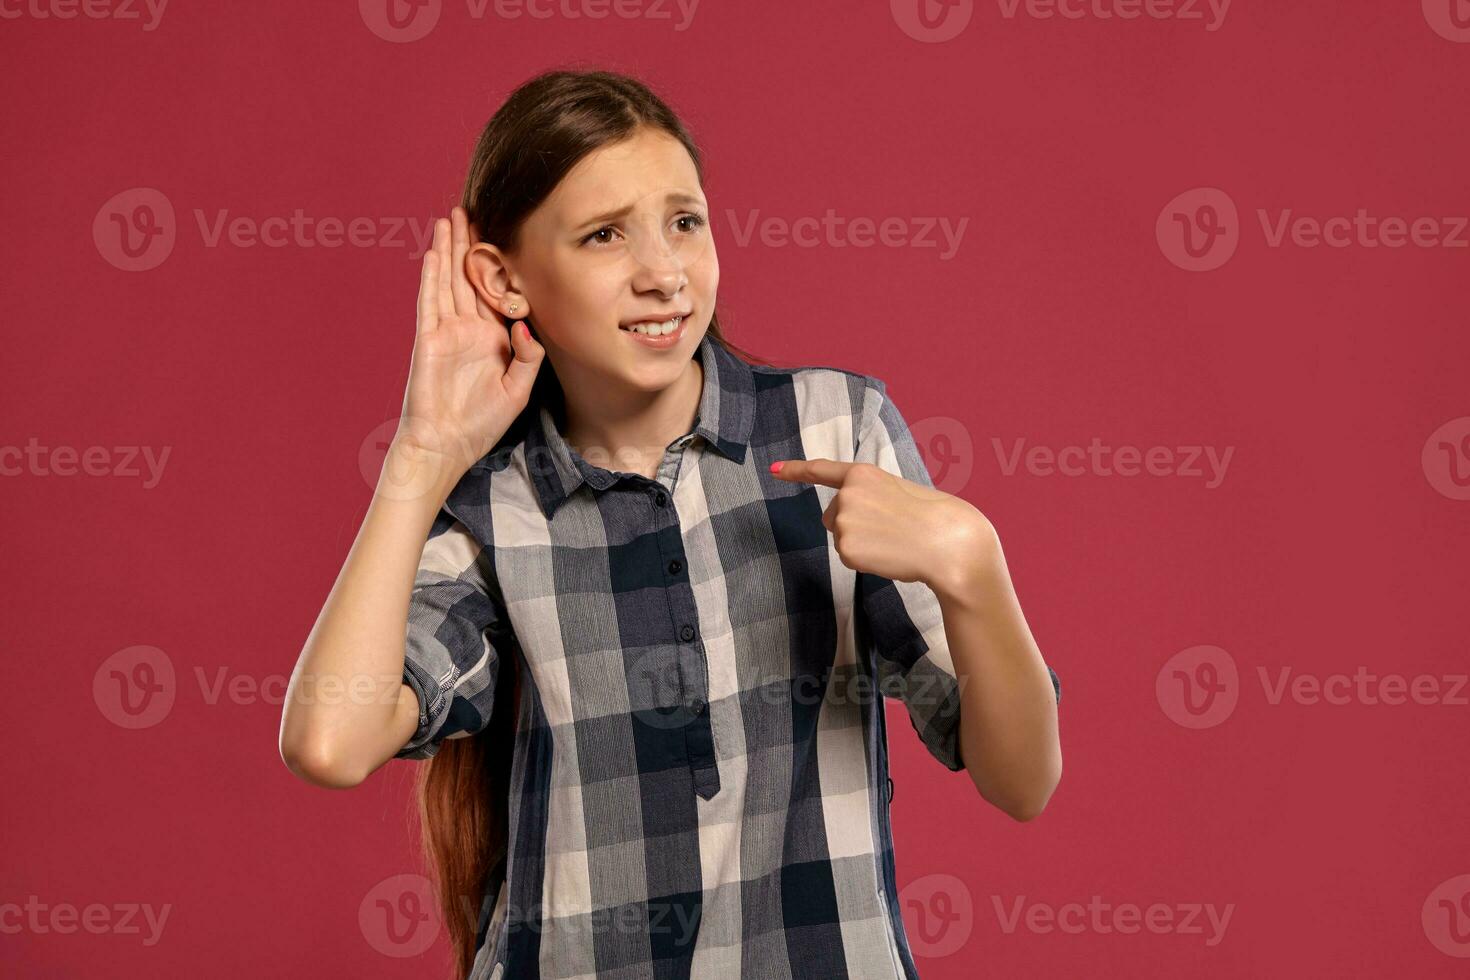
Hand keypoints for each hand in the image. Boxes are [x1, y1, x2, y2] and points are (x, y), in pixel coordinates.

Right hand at [394, 207, 545, 482]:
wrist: (446, 446)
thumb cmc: (480, 425)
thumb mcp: (517, 390)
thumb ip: (528, 358)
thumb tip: (527, 326)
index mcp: (491, 340)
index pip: (495, 293)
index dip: (498, 265)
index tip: (505, 236)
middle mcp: (468, 330)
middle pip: (469, 277)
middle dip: (471, 243)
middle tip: (473, 208)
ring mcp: (446, 332)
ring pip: (448, 280)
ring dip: (449, 249)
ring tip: (451, 217)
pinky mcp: (428, 340)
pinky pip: (430, 302)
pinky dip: (432, 277)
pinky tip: (434, 252)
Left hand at [770, 458, 997, 593]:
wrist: (948, 542)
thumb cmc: (931, 517)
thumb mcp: (896, 491)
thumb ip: (866, 497)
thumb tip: (841, 519)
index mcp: (861, 473)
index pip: (822, 470)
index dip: (796, 470)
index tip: (774, 469)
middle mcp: (846, 494)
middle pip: (831, 516)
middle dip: (853, 524)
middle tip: (890, 527)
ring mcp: (844, 522)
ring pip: (841, 538)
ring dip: (862, 542)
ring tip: (893, 539)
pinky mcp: (846, 549)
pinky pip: (848, 557)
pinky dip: (865, 560)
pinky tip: (888, 554)